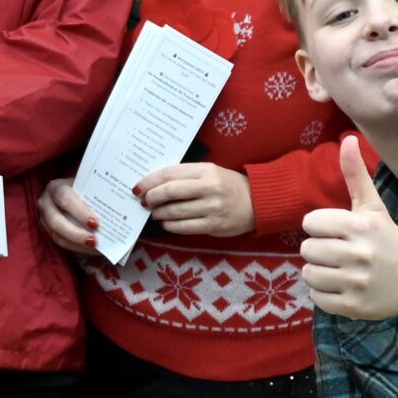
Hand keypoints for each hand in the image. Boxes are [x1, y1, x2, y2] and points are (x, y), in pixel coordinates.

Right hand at [38, 179, 101, 255]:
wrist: (76, 194)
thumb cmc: (86, 189)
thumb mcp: (91, 186)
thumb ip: (102, 193)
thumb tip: (124, 203)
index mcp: (56, 187)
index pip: (65, 198)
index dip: (79, 212)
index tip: (95, 224)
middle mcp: (46, 202)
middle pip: (56, 221)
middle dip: (76, 233)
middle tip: (95, 241)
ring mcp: (44, 218)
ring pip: (56, 235)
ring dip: (77, 243)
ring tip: (95, 247)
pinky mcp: (48, 230)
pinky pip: (60, 242)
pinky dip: (76, 247)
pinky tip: (91, 249)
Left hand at [134, 163, 255, 236]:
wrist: (258, 201)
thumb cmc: (228, 185)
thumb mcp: (211, 172)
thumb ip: (186, 176)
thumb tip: (155, 185)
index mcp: (206, 170)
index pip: (170, 173)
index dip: (150, 180)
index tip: (138, 186)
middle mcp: (209, 187)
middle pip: (170, 192)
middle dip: (152, 197)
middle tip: (144, 201)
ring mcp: (213, 208)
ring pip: (176, 211)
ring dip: (160, 213)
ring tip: (155, 212)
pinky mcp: (215, 226)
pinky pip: (186, 227)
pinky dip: (171, 226)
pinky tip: (166, 223)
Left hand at [299, 139, 397, 320]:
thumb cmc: (387, 237)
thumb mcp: (372, 207)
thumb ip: (355, 174)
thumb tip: (347, 138)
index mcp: (360, 226)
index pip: (311, 222)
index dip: (320, 226)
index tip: (336, 231)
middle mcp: (358, 254)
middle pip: (307, 249)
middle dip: (319, 250)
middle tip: (337, 252)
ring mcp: (356, 282)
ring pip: (309, 274)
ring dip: (319, 272)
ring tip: (338, 269)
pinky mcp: (354, 306)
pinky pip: (317, 298)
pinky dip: (324, 294)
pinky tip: (342, 286)